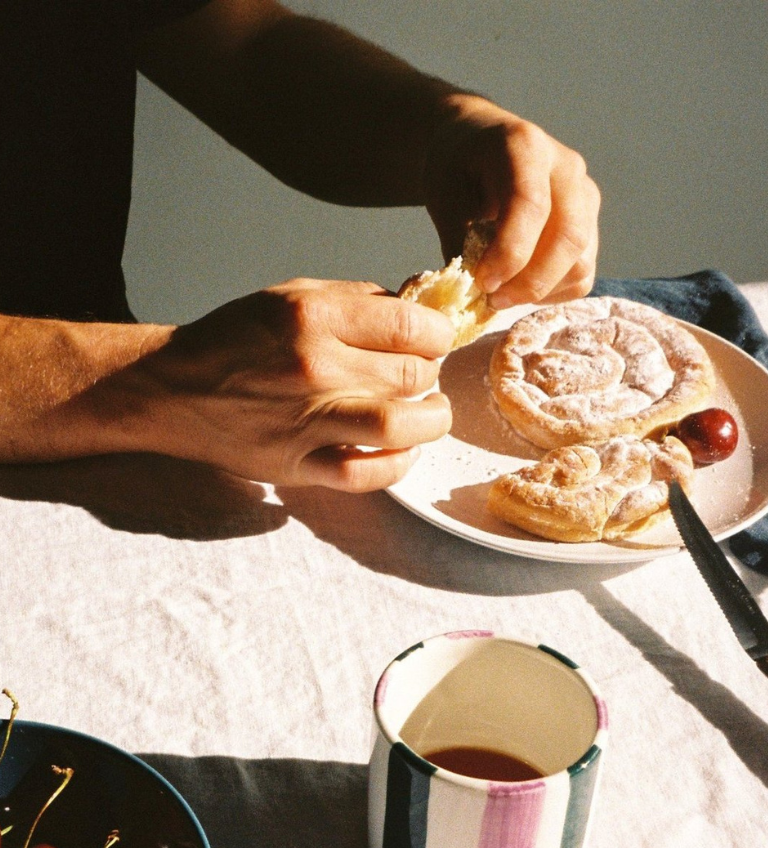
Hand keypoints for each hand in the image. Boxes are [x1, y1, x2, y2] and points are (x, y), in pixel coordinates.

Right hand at [131, 279, 453, 490]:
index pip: (411, 326)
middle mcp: (313, 367)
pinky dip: (397, 465)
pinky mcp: (297, 464)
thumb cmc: (234, 339)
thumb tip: (417, 313)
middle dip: (432, 374)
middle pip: (413, 374)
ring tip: (431, 413)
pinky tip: (404, 450)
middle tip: (424, 375)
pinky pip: (365, 474)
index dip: (438, 334)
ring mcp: (306, 420)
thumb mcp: (290, 295)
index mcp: (313, 316)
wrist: (173, 389)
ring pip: (400, 426)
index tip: (435, 340)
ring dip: (431, 421)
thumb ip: (356, 302)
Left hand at [424, 94, 600, 308]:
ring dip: (539, 291)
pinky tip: (519, 291)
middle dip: (529, 281)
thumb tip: (467, 290)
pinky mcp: (590, 227)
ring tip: (501, 296)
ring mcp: (585, 198)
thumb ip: (457, 238)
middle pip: (568, 236)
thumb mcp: (443, 194)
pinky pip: (582, 275)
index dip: (509, 252)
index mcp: (526, 147)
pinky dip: (551, 294)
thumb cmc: (458, 171)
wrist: (479, 150)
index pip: (532, 205)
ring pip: (580, 261)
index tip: (482, 282)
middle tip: (492, 300)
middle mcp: (567, 169)